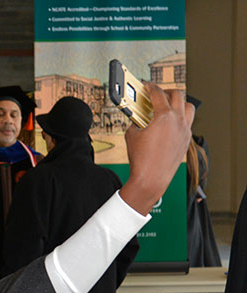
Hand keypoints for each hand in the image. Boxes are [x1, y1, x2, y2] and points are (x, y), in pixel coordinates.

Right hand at [119, 84, 194, 215]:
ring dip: (179, 103)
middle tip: (157, 93)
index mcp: (164, 117)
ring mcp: (184, 130)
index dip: (150, 87)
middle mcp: (178, 121)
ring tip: (168, 105)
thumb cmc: (141, 159)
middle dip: (166, 91)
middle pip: (178, 95)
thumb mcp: (131, 135)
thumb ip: (135, 121)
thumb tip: (137, 117)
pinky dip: (179, 118)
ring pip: (188, 107)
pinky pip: (187, 122)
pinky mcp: (186, 140)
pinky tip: (169, 123)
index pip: (158, 94)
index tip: (146, 86)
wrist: (151, 179)